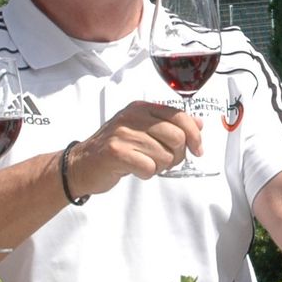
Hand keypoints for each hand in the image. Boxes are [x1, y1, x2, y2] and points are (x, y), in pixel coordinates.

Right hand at [76, 99, 203, 190]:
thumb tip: (199, 124)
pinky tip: (135, 170)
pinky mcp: (116, 153)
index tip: (197, 149)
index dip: (194, 135)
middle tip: (166, 162)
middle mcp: (132, 116)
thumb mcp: (143, 130)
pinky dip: (147, 174)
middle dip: (177, 155)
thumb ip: (170, 125)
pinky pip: (149, 168)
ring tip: (145, 164)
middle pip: (176, 137)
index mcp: (141, 108)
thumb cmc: (116, 148)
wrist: (82, 164)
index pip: (179, 116)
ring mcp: (123, 134)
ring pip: (164, 155)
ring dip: (159, 166)